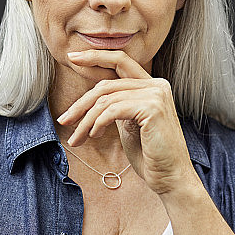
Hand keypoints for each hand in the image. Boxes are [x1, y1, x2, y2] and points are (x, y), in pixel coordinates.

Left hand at [56, 50, 195, 194]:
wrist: (170, 178)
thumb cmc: (149, 155)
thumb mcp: (128, 124)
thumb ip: (117, 106)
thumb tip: (92, 98)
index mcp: (152, 85)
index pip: (120, 62)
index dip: (95, 57)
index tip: (72, 58)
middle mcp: (157, 84)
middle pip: (107, 84)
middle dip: (81, 102)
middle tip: (64, 120)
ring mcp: (156, 94)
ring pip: (106, 99)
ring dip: (85, 120)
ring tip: (77, 138)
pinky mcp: (152, 108)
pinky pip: (113, 110)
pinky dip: (98, 123)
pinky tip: (93, 135)